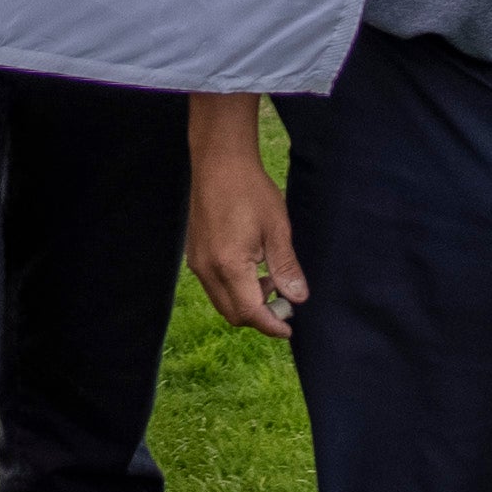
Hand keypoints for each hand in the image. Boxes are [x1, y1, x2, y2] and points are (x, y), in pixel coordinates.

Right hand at [181, 98, 305, 335]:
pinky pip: (213, 286)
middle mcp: (207, 269)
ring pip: (222, 301)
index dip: (271, 325)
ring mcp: (196, 262)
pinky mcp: (194, 254)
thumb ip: (286, 268)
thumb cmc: (250, 191)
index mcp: (229, 265)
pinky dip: (234, 289)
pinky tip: (252, 268)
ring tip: (270, 279)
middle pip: (232, 314)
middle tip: (284, 301)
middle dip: (259, 316)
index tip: (289, 328)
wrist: (219, 163)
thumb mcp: (277, 229)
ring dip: (246, 302)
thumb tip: (298, 298)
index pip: (250, 312)